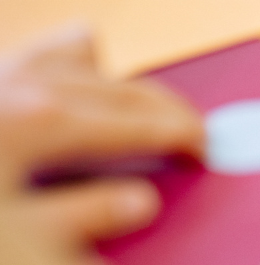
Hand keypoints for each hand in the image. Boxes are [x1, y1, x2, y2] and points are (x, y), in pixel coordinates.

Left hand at [0, 27, 203, 255]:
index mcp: (46, 121)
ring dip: (115, 79)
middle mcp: (30, 84)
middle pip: (126, 87)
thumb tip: (140, 203)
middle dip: (170, 109)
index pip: (142, 122)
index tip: (207, 151)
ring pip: (80, 52)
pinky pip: (39, 52)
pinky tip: (64, 88)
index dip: (185, 136)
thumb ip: (80, 218)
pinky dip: (64, 64)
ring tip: (133, 107)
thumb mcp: (17, 237)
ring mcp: (4, 72)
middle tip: (197, 136)